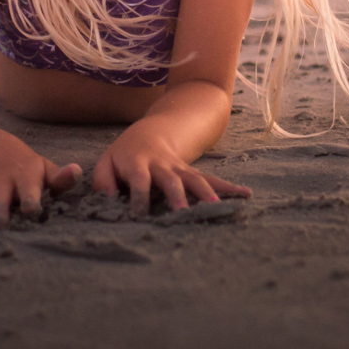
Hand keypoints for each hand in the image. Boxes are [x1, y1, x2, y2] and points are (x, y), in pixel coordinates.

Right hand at [0, 138, 81, 229]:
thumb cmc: (27, 166)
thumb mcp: (44, 167)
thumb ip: (60, 177)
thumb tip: (78, 172)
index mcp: (24, 178)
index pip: (29, 192)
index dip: (31, 202)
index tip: (32, 212)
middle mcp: (2, 183)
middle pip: (0, 199)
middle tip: (0, 226)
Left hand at [91, 128, 250, 216]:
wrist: (151, 133)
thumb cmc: (124, 155)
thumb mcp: (106, 162)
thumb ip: (103, 180)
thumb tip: (108, 200)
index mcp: (138, 163)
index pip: (140, 180)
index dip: (139, 197)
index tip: (139, 215)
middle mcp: (162, 165)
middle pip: (171, 179)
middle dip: (177, 195)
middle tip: (182, 213)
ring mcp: (181, 168)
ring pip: (195, 178)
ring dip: (206, 193)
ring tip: (215, 209)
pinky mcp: (194, 173)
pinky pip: (212, 179)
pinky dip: (229, 188)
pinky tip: (245, 196)